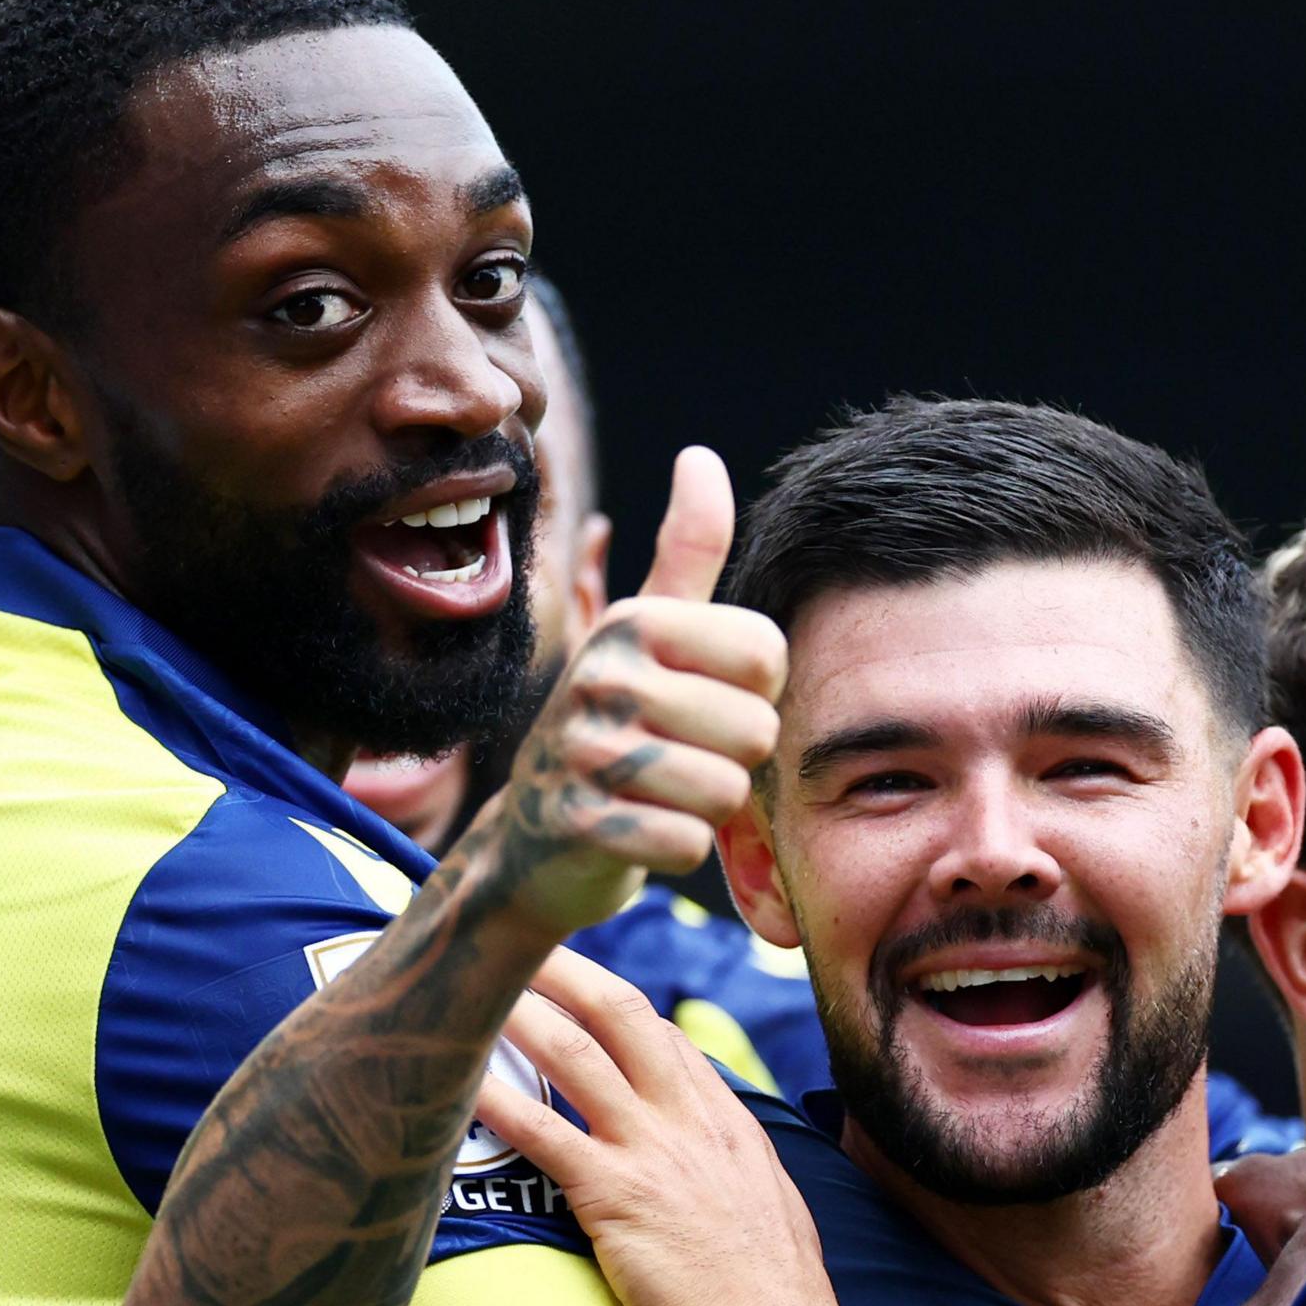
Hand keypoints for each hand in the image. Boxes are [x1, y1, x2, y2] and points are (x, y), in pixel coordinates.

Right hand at [457, 447, 786, 936]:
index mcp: (635, 621)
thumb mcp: (650, 635)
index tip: (705, 699)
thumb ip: (687, 552)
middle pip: (756, 729)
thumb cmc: (618, 725)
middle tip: (680, 757)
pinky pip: (687, 844)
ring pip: (724, 791)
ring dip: (706, 807)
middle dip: (733, 760)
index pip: (768, 654)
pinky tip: (641, 831)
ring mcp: (584, 750)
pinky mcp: (577, 824)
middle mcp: (603, 674)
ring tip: (661, 793)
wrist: (537, 838)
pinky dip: (677, 849)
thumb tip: (700, 456)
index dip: (754, 692)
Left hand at [474, 946, 852, 1305]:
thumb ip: (733, 1181)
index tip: (570, 984)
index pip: (666, 1037)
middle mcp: (693, 1122)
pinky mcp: (616, 1197)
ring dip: (517, 1012)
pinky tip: (456, 1080)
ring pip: (575, 1054)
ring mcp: (655, 1153)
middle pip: (621, 1015)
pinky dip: (495, 1099)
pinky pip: (542, 1131)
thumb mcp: (770, 1220)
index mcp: (730, 1126)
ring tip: (471, 985)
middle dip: (562, 969)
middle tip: (512, 938)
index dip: (612, 1003)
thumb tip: (713, 1177)